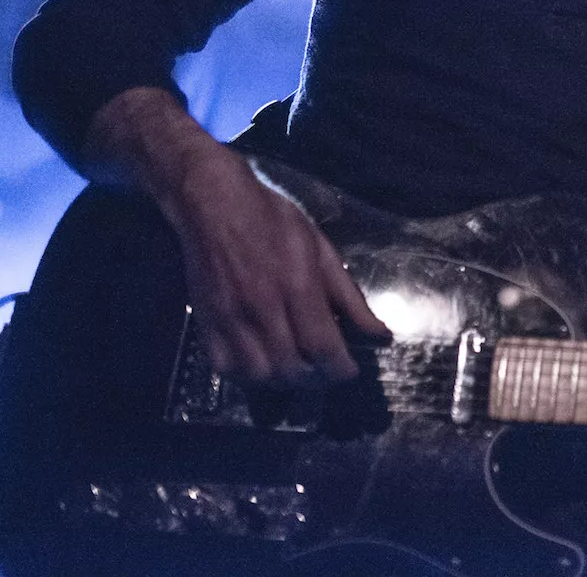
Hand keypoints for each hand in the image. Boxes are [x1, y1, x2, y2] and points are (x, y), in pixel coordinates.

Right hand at [158, 141, 390, 385]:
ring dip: (283, 382)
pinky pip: (226, 369)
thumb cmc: (275, 222)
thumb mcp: (322, 250)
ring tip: (298, 369)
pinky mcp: (206, 323)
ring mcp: (230, 320)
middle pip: (292, 370)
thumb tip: (380, 335)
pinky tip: (264, 365)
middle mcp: (263, 310)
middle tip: (326, 370)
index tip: (350, 371)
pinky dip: (249, 377)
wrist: (214, 205)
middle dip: (316, 380)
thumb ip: (350, 297)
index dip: (341, 370)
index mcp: (297, 288)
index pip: (323, 348)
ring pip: (259, 376)